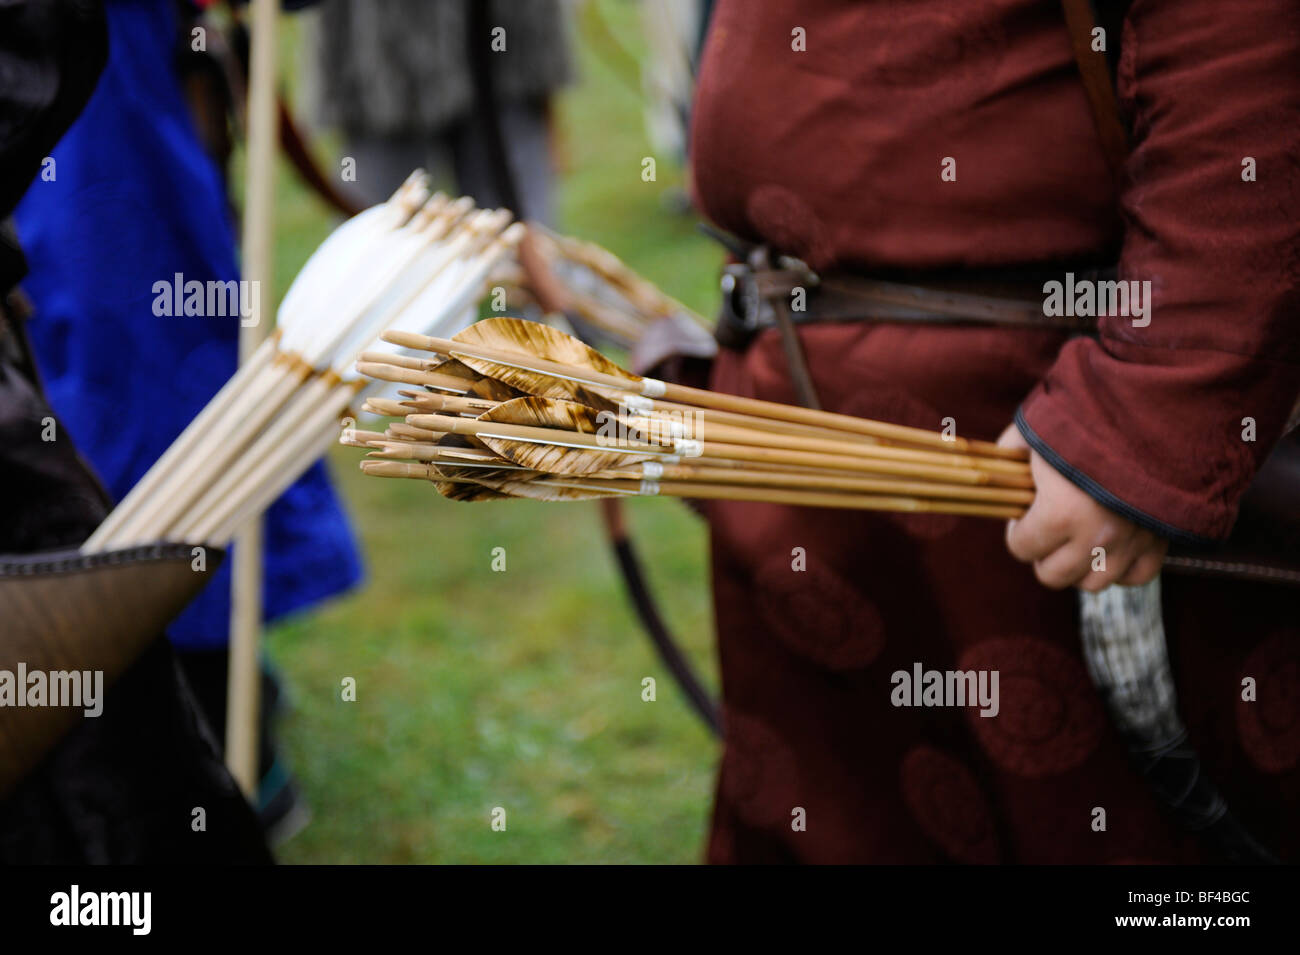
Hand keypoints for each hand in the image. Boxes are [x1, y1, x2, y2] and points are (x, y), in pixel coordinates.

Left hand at [997, 424, 1166, 590]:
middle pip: (1053, 575)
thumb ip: (1011, 454)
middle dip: (1042, 553)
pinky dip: (1121, 567)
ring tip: (1077, 538)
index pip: (1021, 547)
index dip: (1016, 530)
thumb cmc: (1087, 414)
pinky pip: (1137, 576)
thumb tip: (1000, 469)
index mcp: (1059, 513)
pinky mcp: (1160, 539)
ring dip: (1079, 565)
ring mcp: (1131, 541)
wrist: (1154, 407)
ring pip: (1093, 583)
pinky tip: (1111, 545)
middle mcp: (1095, 537)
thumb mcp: (1036, 430)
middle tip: (1047, 529)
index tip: (1022, 514)